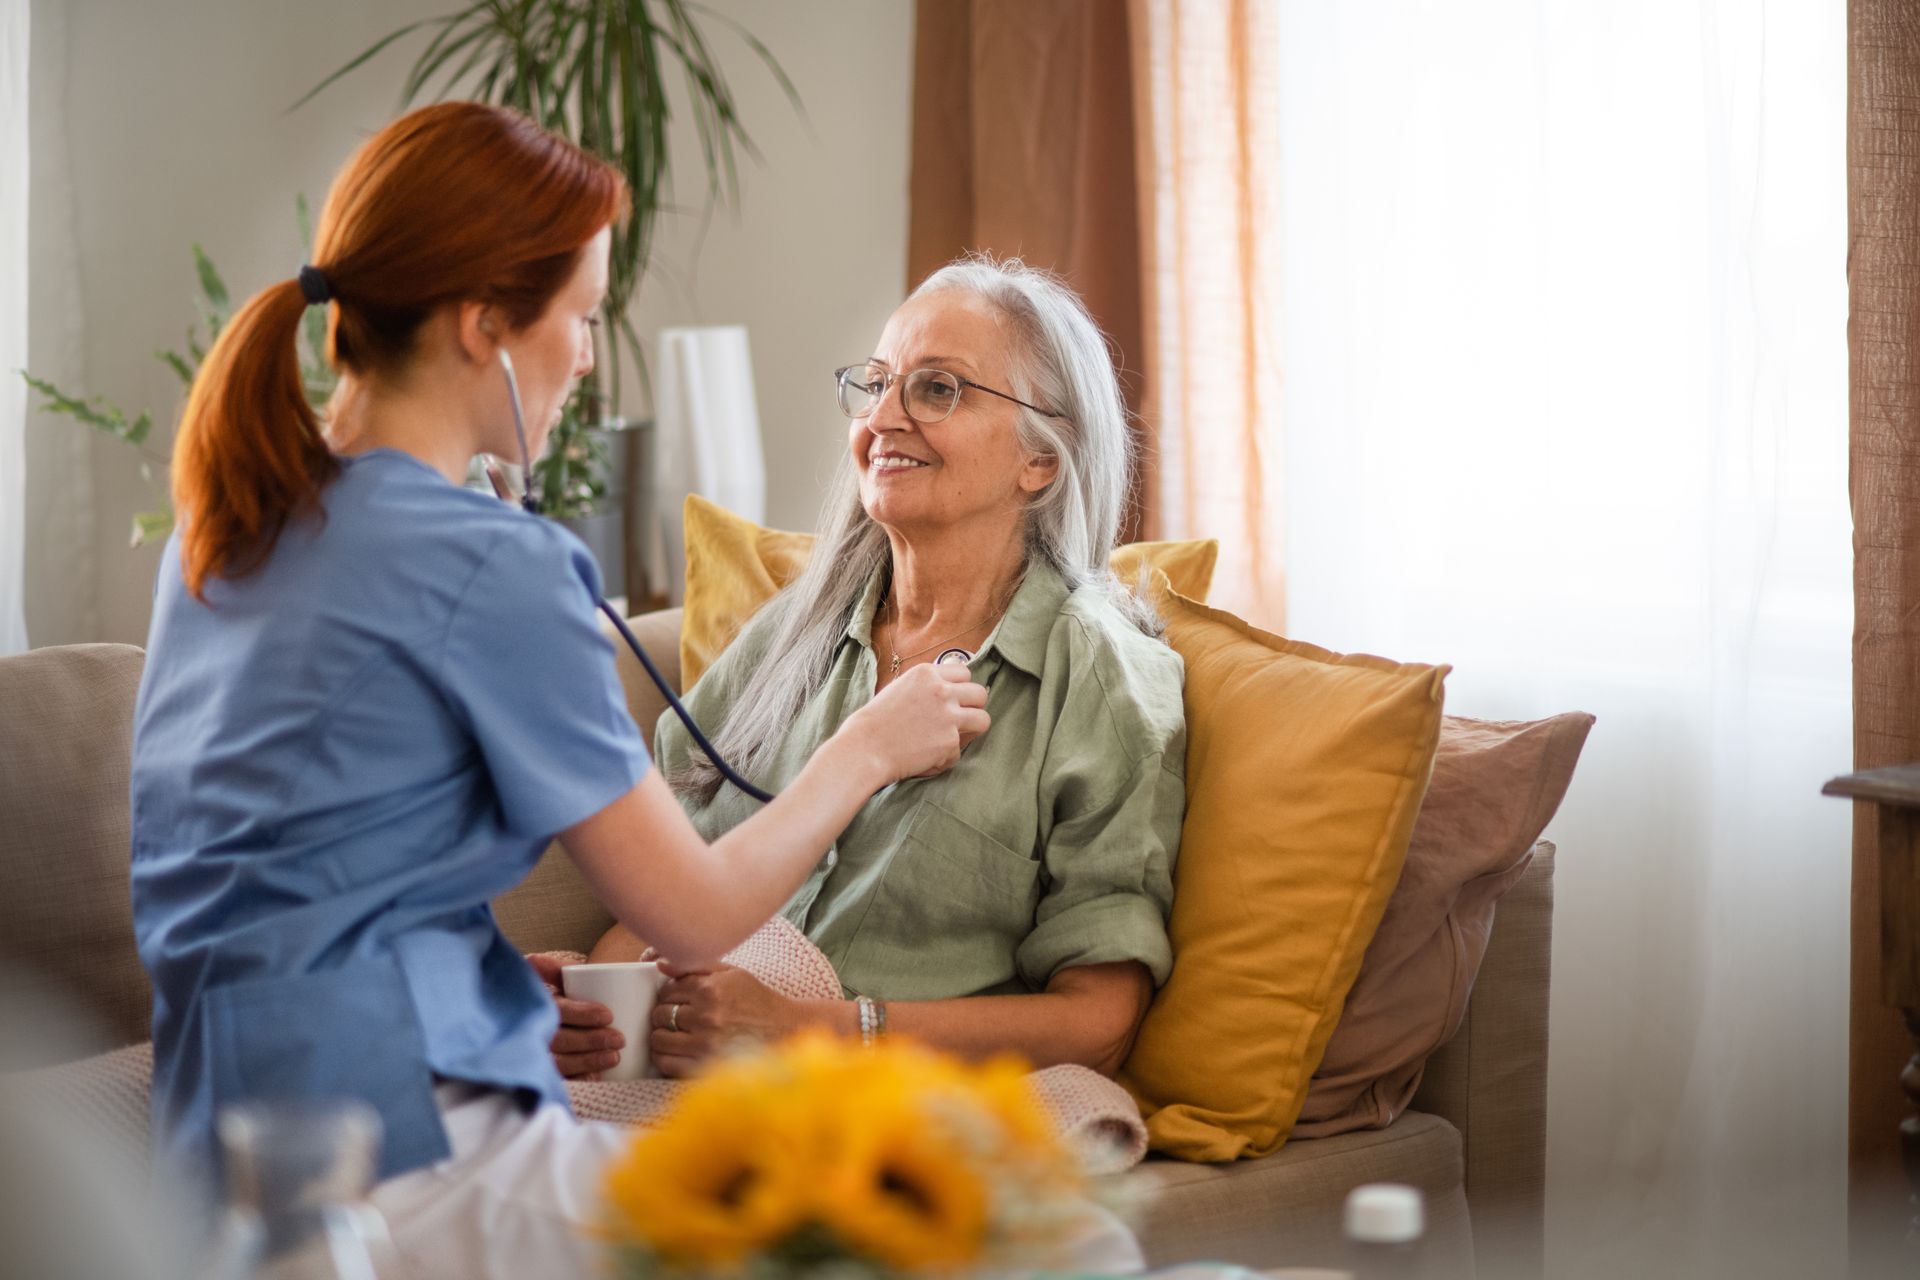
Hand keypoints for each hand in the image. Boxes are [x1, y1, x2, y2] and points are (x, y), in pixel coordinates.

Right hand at [527, 952, 624, 1080]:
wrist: (552, 1033)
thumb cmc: (562, 1004)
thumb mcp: (558, 986)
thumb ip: (553, 970)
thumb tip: (534, 960)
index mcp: (540, 1007)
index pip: (558, 1010)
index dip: (582, 1013)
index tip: (608, 1014)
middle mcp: (535, 1033)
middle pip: (560, 1039)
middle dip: (591, 1040)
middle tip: (620, 1039)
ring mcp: (539, 1058)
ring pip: (560, 1063)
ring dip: (589, 1060)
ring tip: (615, 1056)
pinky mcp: (547, 1078)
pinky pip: (561, 1084)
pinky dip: (578, 1081)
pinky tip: (596, 1079)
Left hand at [648, 963, 806, 1078]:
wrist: (784, 1031)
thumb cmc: (757, 1001)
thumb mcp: (731, 974)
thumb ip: (696, 966)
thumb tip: (660, 964)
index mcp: (710, 989)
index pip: (667, 991)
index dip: (669, 996)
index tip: (676, 1001)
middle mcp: (706, 1016)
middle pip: (659, 1014)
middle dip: (663, 1015)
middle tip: (674, 1018)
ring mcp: (704, 1044)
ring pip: (658, 1039)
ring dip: (661, 1036)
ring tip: (673, 1035)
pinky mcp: (704, 1067)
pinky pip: (667, 1063)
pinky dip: (665, 1058)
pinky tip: (676, 1052)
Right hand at [838, 662, 989, 783]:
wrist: (864, 748)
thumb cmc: (875, 722)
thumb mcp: (900, 689)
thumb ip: (927, 688)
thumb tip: (952, 691)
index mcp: (927, 673)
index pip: (965, 673)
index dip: (960, 689)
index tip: (953, 700)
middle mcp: (941, 690)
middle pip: (980, 694)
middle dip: (973, 707)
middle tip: (959, 720)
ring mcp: (949, 716)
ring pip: (982, 720)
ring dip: (970, 731)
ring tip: (951, 739)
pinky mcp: (950, 741)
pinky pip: (960, 750)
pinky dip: (946, 757)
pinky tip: (927, 757)